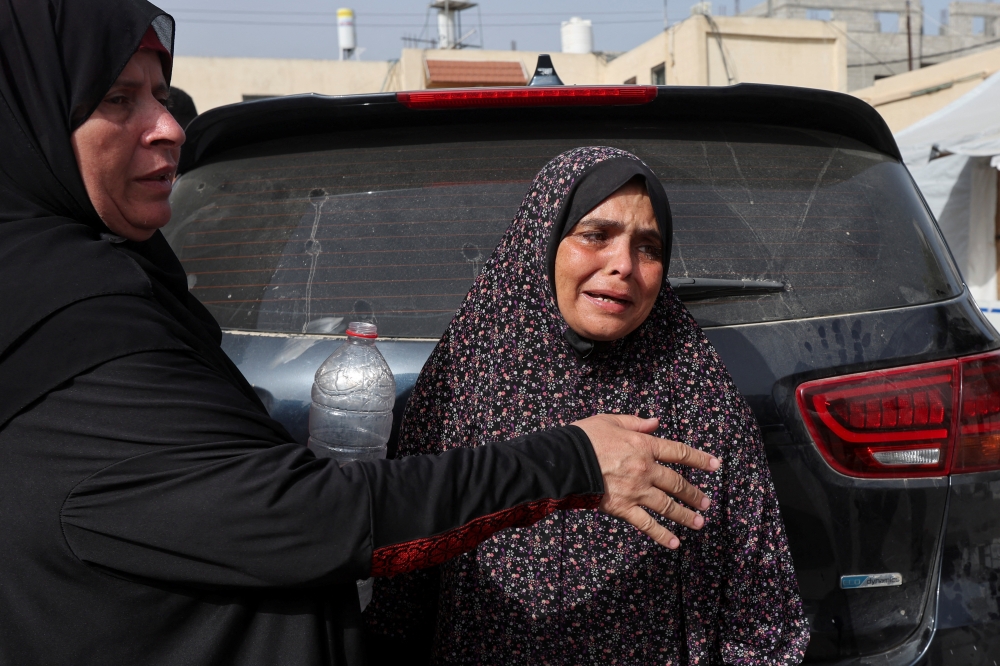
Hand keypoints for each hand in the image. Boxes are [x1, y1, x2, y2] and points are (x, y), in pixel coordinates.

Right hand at [572, 414, 720, 548]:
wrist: (564, 460)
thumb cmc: (584, 437)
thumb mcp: (610, 421)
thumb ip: (636, 423)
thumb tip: (656, 422)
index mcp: (644, 446)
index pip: (679, 452)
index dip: (699, 459)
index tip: (715, 465)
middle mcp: (645, 470)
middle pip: (677, 483)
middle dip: (694, 493)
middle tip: (706, 502)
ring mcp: (636, 491)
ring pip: (668, 505)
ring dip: (686, 515)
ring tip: (700, 522)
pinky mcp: (623, 508)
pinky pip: (647, 524)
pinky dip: (662, 535)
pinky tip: (675, 543)